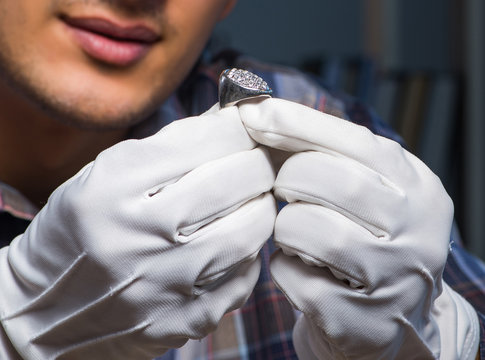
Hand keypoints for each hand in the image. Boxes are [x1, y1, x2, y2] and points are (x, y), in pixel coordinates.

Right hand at [0, 104, 275, 359]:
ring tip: (249, 198)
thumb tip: (228, 121)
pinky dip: (248, 252)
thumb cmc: (79, 233)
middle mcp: (142, 235)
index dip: (237, 126)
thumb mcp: (102, 176)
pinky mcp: (186, 319)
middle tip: (256, 160)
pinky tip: (232, 242)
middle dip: (258, 161)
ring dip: (261, 205)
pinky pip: (244, 275)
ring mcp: (167, 282)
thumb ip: (166, 146)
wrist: (45, 313)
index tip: (244, 125)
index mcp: (113, 188)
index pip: (205, 139)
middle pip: (238, 179)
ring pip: (252, 229)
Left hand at [239, 98, 478, 359]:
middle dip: (289, 179)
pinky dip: (285, 269)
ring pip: (306, 227)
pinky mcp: (358, 319)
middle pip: (324, 178)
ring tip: (299, 233)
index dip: (295, 124)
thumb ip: (332, 153)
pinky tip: (301, 268)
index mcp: (416, 185)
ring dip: (286, 227)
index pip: (352, 140)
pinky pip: (296, 278)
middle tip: (287, 189)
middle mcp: (413, 229)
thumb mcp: (372, 189)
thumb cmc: (371, 241)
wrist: (396, 317)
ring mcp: (390, 278)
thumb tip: (265, 114)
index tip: (253, 113)